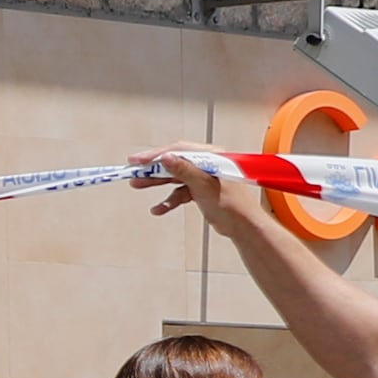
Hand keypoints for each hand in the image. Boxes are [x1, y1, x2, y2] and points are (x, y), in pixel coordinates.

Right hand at [137, 150, 268, 230]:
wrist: (243, 226)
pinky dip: (169, 200)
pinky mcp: (200, 191)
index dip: (157, 155)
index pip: (179, 150)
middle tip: (134, 171)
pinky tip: (159, 208)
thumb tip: (167, 158)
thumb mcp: (205, 186)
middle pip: (174, 163)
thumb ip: (185, 171)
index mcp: (211, 157)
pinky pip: (180, 192)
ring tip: (138, 185)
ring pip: (174, 177)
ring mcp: (203, 178)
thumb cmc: (234, 206)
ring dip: (157, 183)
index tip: (139, 160)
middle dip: (153, 168)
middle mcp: (207, 164)